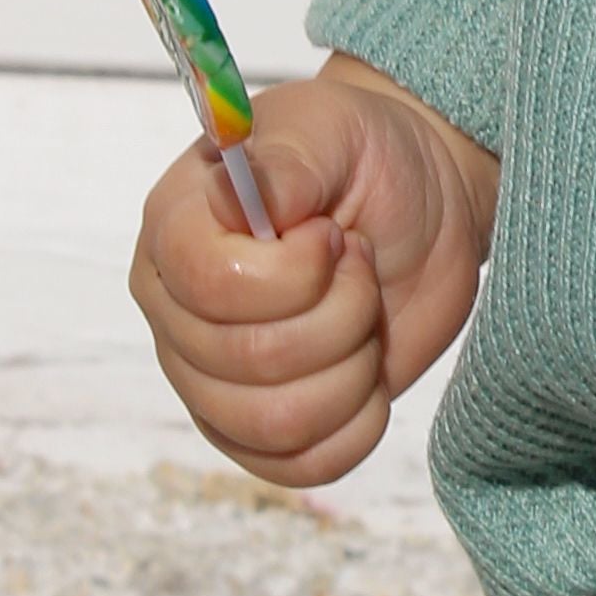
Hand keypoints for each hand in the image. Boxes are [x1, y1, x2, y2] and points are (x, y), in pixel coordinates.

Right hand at [127, 56, 496, 490]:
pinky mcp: (259, 429)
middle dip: (340, 314)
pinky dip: (355, 427)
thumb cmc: (367, 156)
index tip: (332, 234)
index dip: (294, 273)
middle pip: (250, 360)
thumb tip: (241, 196)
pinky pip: (299, 466)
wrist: (421, 204)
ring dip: (351, 370)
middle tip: (361, 266)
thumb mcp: (332, 130)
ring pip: (276, 423)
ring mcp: (211, 380)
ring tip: (364, 315)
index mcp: (173, 231)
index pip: (211, 286)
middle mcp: (176, 313)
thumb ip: (286, 164)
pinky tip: (368, 374)